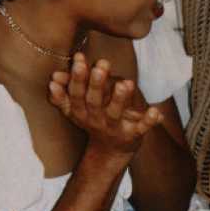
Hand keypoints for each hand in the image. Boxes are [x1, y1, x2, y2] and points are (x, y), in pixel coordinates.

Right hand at [48, 55, 162, 154]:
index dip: (77, 78)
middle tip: (101, 66)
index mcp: (81, 112)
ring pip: (115, 114)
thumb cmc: (94, 119)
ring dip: (120, 99)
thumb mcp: (76, 108)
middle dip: (96, 84)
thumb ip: (66, 91)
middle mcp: (96, 120)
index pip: (76, 94)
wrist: (110, 151)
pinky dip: (149, 121)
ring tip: (125, 83)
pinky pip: (141, 129)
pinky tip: (155, 110)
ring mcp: (115, 128)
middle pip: (93, 102)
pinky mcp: (133, 135)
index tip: (79, 59)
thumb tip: (53, 77)